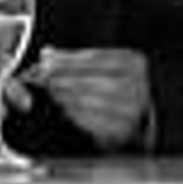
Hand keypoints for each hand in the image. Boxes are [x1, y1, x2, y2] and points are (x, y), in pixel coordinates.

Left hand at [27, 46, 150, 149]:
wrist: (137, 117)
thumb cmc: (115, 88)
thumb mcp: (100, 68)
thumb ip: (74, 60)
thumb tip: (47, 54)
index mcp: (135, 63)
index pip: (96, 57)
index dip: (68, 58)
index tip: (46, 60)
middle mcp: (138, 85)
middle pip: (93, 79)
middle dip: (65, 77)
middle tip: (44, 77)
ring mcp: (133, 109)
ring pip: (93, 101)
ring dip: (68, 96)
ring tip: (54, 92)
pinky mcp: (124, 129)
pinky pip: (95, 122)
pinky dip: (77, 114)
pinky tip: (66, 108)